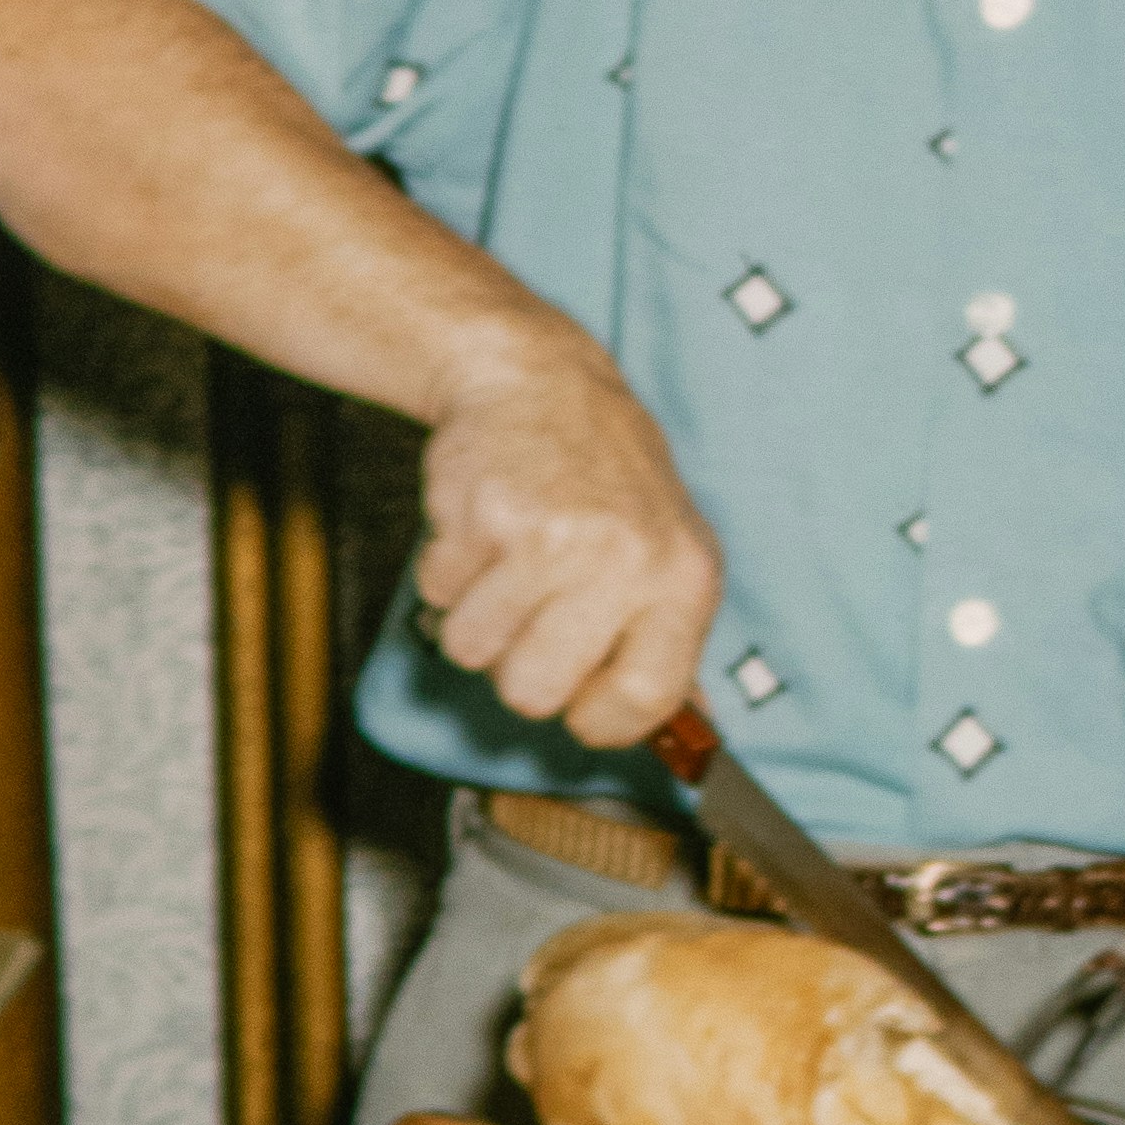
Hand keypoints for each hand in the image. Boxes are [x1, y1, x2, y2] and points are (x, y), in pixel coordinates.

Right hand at [413, 318, 723, 750]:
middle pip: (535, 693)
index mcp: (685, 579)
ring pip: (474, 651)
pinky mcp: (484, 516)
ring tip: (508, 563)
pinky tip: (482, 532)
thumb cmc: (606, 483)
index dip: (600, 717)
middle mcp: (626, 560)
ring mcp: (553, 537)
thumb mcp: (669, 552)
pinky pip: (440, 597)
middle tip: (534, 611)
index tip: (582, 700)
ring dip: (476, 618)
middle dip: (517, 667)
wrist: (540, 382)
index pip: (647, 699)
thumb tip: (684, 742)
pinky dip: (448, 576)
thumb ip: (669, 644)